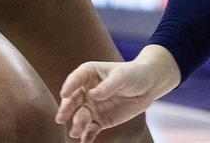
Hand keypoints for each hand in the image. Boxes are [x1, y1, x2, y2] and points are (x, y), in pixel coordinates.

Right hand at [56, 47, 178, 142]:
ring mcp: (92, 106)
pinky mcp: (100, 120)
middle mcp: (86, 90)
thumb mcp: (123, 76)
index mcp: (89, 73)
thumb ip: (108, 85)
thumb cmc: (133, 74)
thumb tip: (93, 95)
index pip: (77, 78)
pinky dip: (87, 136)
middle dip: (67, 109)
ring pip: (81, 116)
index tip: (64, 94)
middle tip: (61, 118)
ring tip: (75, 132)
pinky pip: (91, 129)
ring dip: (77, 124)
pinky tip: (84, 141)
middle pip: (74, 100)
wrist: (148, 87)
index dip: (70, 85)